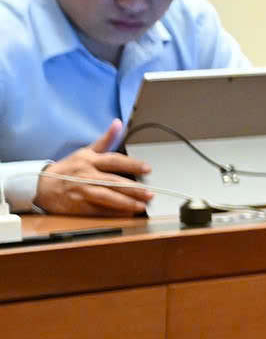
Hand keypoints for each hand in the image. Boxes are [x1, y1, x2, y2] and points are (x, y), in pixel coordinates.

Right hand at [33, 120, 151, 214]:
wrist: (42, 185)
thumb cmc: (68, 169)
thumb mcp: (85, 152)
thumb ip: (105, 140)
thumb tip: (118, 123)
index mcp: (89, 160)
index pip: (114, 160)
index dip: (131, 164)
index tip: (147, 168)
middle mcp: (86, 174)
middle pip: (113, 181)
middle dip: (133, 188)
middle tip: (150, 193)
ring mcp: (81, 190)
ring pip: (106, 196)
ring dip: (125, 202)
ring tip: (141, 206)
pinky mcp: (78, 204)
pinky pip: (98, 209)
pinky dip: (113, 213)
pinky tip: (126, 214)